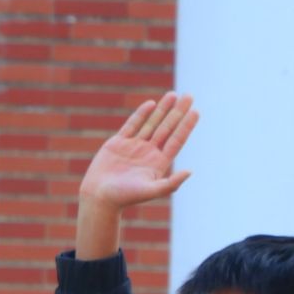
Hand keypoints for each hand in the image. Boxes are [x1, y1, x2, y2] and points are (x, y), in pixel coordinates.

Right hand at [79, 92, 196, 213]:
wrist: (98, 198)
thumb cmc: (124, 198)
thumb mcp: (150, 191)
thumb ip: (171, 183)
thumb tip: (190, 172)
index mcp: (158, 163)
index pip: (176, 140)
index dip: (186, 126)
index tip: (196, 112)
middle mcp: (148, 153)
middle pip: (167, 128)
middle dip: (178, 112)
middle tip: (189, 96)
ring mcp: (133, 147)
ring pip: (151, 124)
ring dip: (162, 109)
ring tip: (173, 95)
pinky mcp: (117, 144)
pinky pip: (132, 125)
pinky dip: (141, 114)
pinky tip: (151, 104)